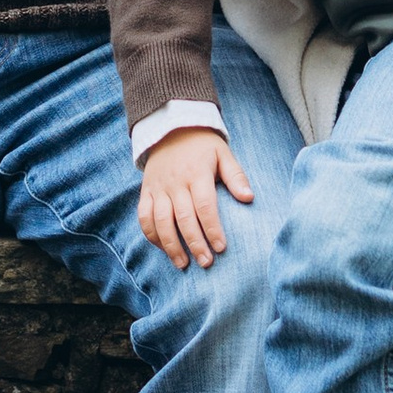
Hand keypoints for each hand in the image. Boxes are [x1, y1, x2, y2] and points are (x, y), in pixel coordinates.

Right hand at [138, 126, 255, 270]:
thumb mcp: (223, 153)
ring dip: (171, 245)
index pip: (204, 205)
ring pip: (160, 221)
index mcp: (197, 173)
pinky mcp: (146, 191)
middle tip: (206, 263)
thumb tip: (249, 198)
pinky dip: (152, 235)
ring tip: (183, 264)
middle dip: (195, 243)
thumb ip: (236, 176)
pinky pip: (144, 217)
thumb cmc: (202, 146)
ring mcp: (158, 188)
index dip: (212, 229)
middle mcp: (175, 182)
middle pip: (183, 218)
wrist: (170, 128)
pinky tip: (164, 249)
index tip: (221, 248)